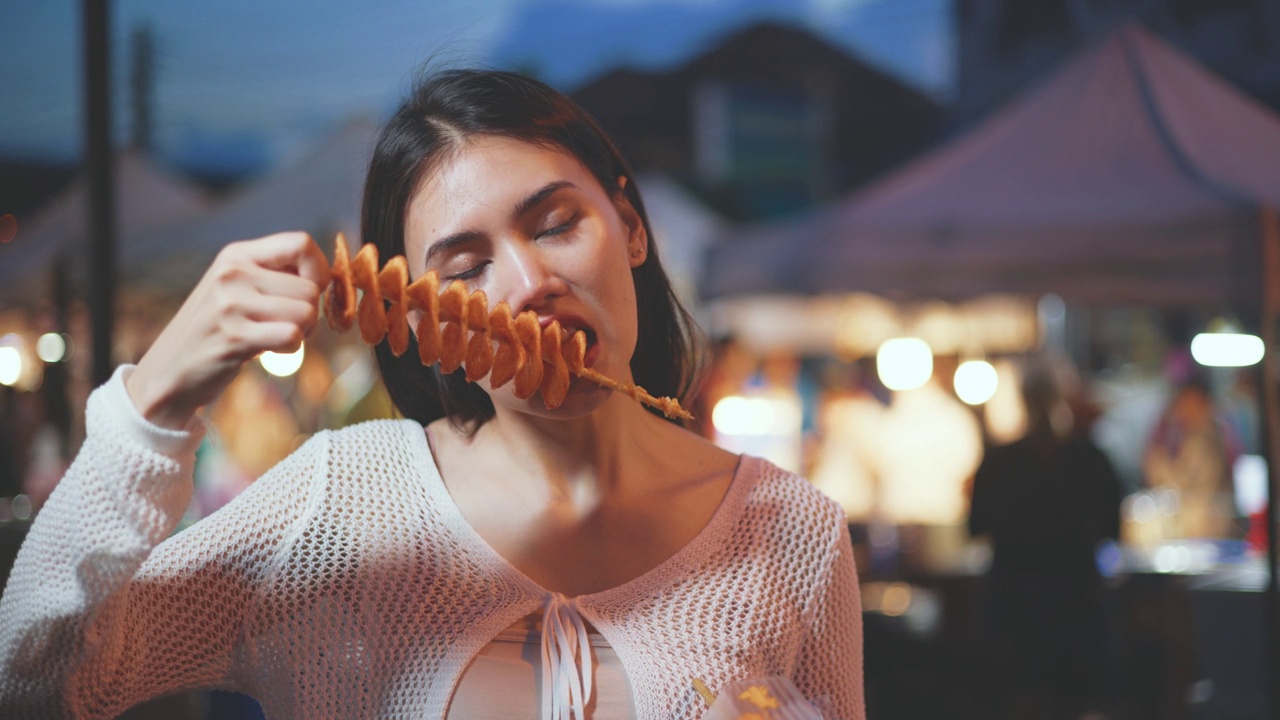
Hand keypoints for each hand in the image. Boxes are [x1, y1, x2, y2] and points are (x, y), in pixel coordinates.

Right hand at [127, 232, 330, 429]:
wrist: (170, 370)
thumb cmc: (216, 329)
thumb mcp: (237, 287)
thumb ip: (276, 275)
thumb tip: (330, 276)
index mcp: (237, 254)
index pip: (301, 243)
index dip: (319, 271)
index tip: (311, 293)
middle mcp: (233, 273)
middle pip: (311, 288)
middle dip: (310, 313)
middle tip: (284, 326)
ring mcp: (231, 304)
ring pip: (307, 313)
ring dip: (302, 333)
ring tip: (275, 337)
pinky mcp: (234, 336)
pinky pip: (292, 336)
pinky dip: (290, 349)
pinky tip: (268, 351)